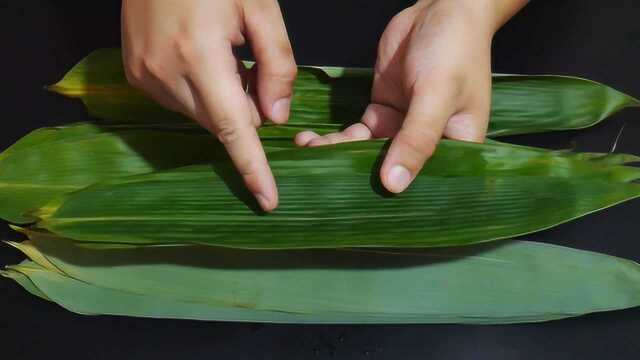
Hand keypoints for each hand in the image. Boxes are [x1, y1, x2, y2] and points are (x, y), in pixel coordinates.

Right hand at [122, 0, 296, 210]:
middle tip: (250, 67)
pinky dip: (200, 92)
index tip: (268, 201)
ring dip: (222, 99)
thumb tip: (277, 118)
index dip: (253, 168)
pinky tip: (202, 56)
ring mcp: (145, 76)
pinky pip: (180, 102)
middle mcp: (165, 74)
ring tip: (223, 54)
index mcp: (200, 56)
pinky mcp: (136, 73)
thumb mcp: (260, 8)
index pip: (234, 128)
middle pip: (221, 124)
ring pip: (201, 116)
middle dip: (245, 109)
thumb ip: (278, 65)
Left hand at [296, 0, 526, 192]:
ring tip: (307, 150)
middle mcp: (427, 145)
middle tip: (318, 181)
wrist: (443, 9)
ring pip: (366, 154)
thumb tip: (393, 185)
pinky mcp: (382, 112)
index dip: (393, 199)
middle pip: (390, 172)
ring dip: (337, 153)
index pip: (423, 185)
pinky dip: (335, 137)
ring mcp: (401, 128)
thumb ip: (416, 139)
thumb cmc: (454, 51)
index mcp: (455, 149)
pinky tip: (312, 140)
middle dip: (354, 177)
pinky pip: (357, 133)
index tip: (358, 210)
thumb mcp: (437, 94)